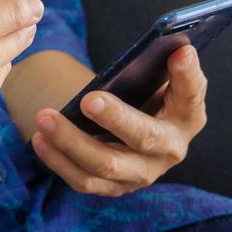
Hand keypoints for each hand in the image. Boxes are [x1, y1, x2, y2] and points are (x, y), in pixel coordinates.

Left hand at [29, 44, 206, 196]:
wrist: (136, 126)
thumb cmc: (148, 93)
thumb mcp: (159, 77)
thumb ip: (165, 63)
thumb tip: (173, 44)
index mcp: (187, 116)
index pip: (191, 95)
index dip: (187, 75)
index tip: (180, 52)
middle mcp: (170, 150)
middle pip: (144, 137)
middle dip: (116, 118)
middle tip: (88, 99)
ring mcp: (142, 173)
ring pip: (107, 164)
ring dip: (73, 141)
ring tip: (45, 118)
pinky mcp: (115, 187)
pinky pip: (85, 180)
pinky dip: (59, 161)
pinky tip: (39, 140)